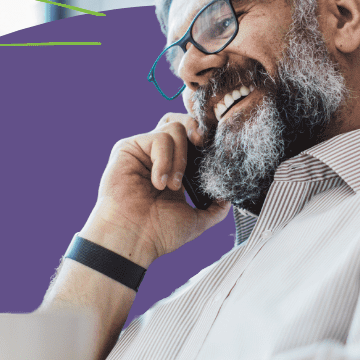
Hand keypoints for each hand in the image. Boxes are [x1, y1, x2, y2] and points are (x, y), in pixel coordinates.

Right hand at [82, 113, 229, 267]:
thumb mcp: (197, 219)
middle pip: (180, 121)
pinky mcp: (128, 147)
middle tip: (201, 144)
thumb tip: (230, 196)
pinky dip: (164, 161)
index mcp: (175, 169)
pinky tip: (158, 182)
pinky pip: (157, 138)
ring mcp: (144, 150)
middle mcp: (159, 156)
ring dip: (179, 158)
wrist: (134, 238)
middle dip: (196, 128)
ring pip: (173, 128)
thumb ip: (216, 207)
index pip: (190, 138)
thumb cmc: (159, 232)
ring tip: (172, 185)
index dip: (203, 136)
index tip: (214, 147)